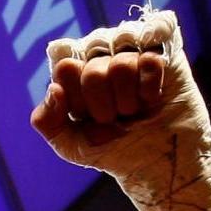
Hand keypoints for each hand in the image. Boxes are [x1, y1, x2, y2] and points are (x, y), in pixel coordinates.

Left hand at [31, 10, 206, 171]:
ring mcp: (130, 50)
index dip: (77, 100)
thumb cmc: (112, 149)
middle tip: (115, 118)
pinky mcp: (163, 52)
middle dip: (104, 108)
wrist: (155, 161)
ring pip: (122, 65)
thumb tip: (54, 88)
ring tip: (134, 110)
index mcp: (74, 69)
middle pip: (93, 72)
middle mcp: (100, 53)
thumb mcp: (70, 145)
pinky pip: (151, 61)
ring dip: (128, 101)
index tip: (86, 117)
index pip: (65, 68)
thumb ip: (47, 120)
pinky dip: (150, 89)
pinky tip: (152, 98)